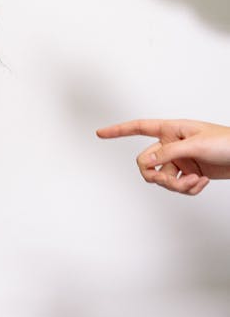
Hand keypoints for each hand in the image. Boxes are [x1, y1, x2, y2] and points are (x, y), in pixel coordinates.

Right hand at [96, 117, 229, 194]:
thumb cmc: (226, 142)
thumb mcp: (195, 145)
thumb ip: (167, 153)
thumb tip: (144, 162)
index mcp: (170, 130)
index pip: (138, 128)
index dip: (118, 130)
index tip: (100, 133)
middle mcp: (171, 144)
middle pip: (146, 163)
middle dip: (158, 176)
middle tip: (171, 181)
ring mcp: (179, 160)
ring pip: (162, 178)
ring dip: (178, 186)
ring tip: (196, 182)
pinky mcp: (188, 173)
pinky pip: (177, 186)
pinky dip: (188, 189)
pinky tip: (201, 183)